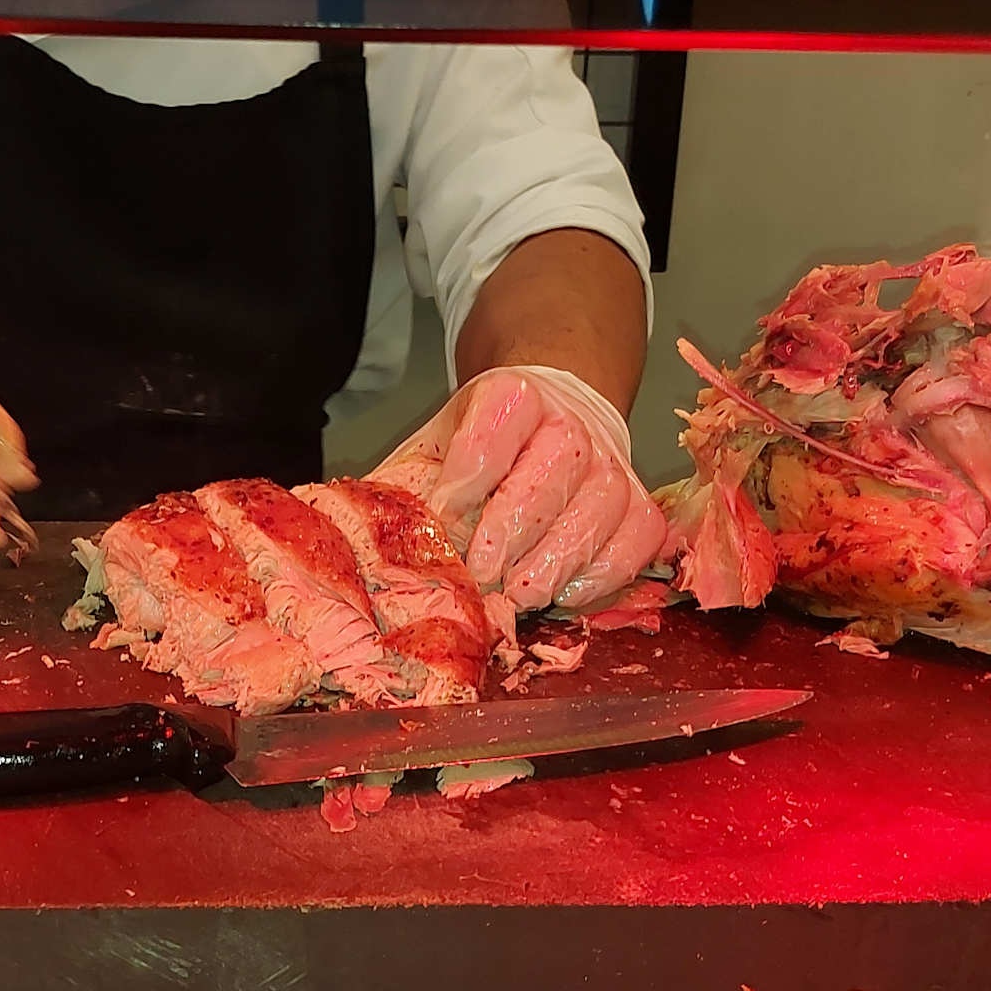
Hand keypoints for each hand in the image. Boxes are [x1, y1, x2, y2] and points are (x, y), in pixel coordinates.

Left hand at [374, 364, 666, 612]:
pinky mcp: (639, 504)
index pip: (498, 423)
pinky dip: (607, 572)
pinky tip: (566, 595)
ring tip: (520, 595)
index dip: (470, 472)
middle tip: (481, 573)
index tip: (444, 513)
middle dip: (515, 525)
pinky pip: (638, 538)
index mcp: (513, 395)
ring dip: (560, 556)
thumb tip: (352, 535)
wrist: (551, 418)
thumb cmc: (481, 450)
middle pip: (558, 462)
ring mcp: (613, 462)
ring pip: (604, 502)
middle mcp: (572, 421)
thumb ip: (403, 488)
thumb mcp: (434, 449)